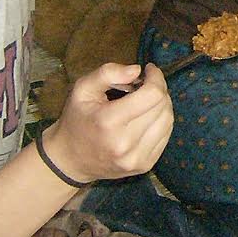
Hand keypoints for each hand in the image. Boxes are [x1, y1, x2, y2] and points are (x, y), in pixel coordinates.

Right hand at [44, 63, 173, 183]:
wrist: (70, 160)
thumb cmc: (77, 119)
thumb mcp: (82, 89)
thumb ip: (108, 73)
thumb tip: (137, 70)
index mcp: (109, 121)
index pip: (152, 95)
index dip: (156, 78)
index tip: (149, 70)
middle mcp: (125, 144)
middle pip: (162, 106)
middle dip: (158, 89)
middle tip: (144, 85)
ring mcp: (136, 158)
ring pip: (168, 121)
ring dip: (162, 105)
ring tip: (145, 101)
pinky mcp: (144, 166)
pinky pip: (166, 136)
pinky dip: (161, 121)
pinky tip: (146, 118)